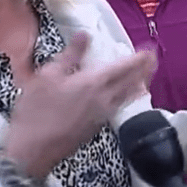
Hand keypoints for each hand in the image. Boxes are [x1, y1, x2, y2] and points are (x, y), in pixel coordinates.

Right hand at [3, 33, 157, 177]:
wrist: (33, 150)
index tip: (149, 50)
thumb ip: (70, 54)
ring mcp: (102, 115)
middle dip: (145, 69)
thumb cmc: (36, 112)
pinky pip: (120, 107)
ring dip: (140, 83)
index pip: (123, 67)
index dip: (138, 58)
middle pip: (132, 82)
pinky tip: (126, 97)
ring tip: (146, 76)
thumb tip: (83, 36)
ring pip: (128, 96)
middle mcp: (103, 99)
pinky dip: (128, 98)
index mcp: (93, 83)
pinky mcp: (97, 126)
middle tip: (154, 59)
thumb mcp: (48, 75)